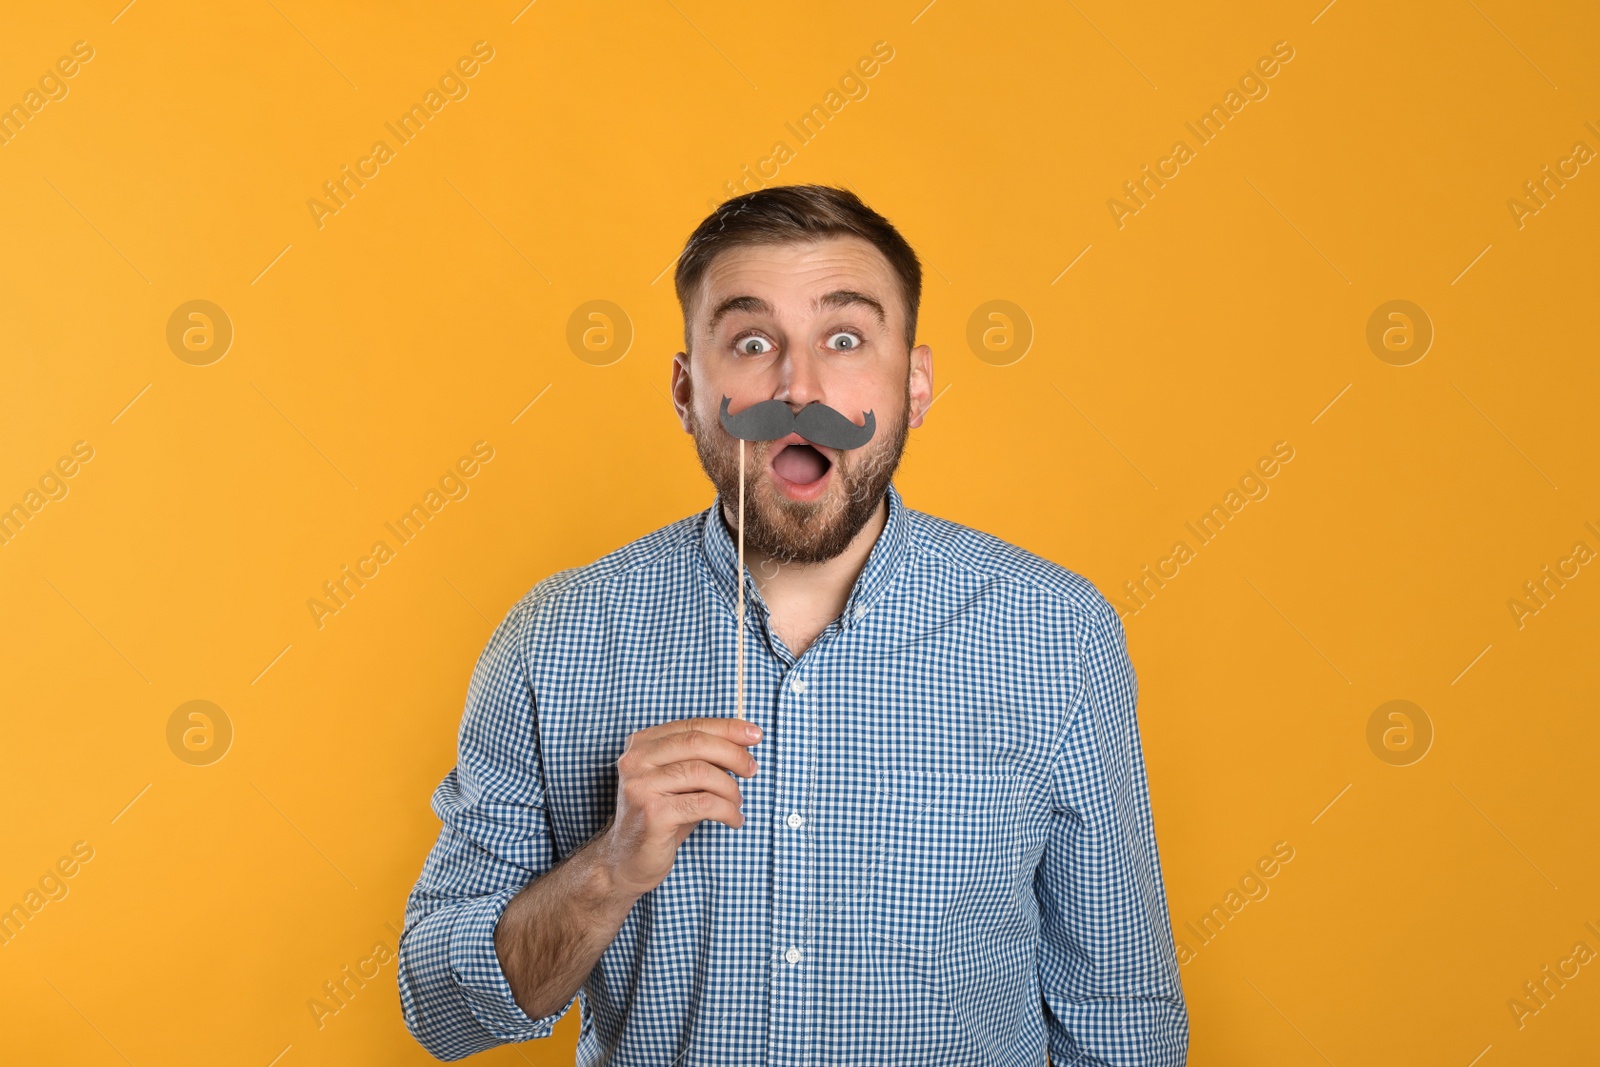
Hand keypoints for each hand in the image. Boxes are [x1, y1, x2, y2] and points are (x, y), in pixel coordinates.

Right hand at [598, 715, 761, 898]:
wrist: (626, 860)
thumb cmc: (661, 817)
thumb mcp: (681, 782)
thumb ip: (703, 760)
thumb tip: (743, 743)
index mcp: (642, 744)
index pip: (692, 726)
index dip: (728, 728)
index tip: (755, 735)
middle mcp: (636, 760)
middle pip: (696, 743)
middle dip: (734, 754)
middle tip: (752, 769)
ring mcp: (641, 786)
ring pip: (702, 773)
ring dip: (730, 788)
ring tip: (738, 803)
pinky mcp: (653, 814)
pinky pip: (704, 804)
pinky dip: (727, 811)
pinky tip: (734, 820)